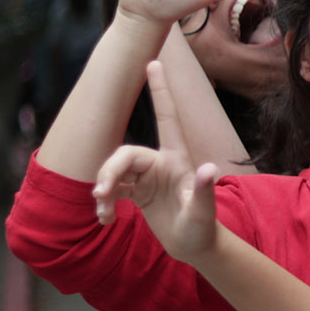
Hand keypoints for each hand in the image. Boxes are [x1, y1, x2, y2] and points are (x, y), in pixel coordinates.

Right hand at [94, 62, 221, 261]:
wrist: (196, 248)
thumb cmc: (203, 229)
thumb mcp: (203, 214)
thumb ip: (204, 192)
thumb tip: (209, 169)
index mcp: (177, 160)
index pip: (167, 118)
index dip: (160, 92)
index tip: (153, 62)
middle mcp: (160, 163)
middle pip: (124, 154)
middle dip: (109, 172)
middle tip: (101, 194)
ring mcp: (147, 177)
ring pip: (114, 172)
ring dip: (104, 190)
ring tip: (103, 212)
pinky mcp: (137, 192)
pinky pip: (112, 189)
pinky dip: (105, 203)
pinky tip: (105, 220)